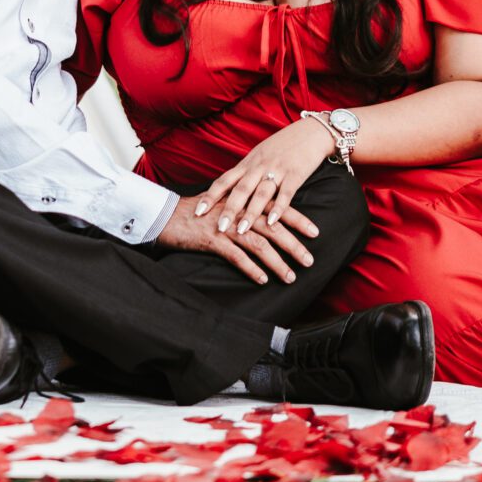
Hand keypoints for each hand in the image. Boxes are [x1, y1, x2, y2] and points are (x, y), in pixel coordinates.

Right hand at [152, 190, 314, 285]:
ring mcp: (226, 226)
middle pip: (273, 227)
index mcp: (243, 202)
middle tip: (310, 261)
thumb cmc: (196, 212)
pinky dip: (251, 269)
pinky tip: (262, 280)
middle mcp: (238, 212)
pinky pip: (236, 256)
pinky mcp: (212, 240)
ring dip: (277, 262)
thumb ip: (245, 210)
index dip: (297, 220)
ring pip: (258, 244)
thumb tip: (265, 220)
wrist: (166, 215)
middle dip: (294, 245)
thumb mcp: (224, 206)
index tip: (316, 232)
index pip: (276, 208)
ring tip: (290, 277)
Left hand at [198, 117, 335, 253]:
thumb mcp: (260, 155)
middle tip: (218, 228)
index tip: (197, 212)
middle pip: (240, 189)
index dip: (210, 196)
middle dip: (228, 210)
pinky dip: (279, 208)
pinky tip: (272, 222)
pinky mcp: (295, 174)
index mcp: (248, 162)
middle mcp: (259, 166)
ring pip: (260, 193)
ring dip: (250, 213)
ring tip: (241, 231)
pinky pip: (286, 193)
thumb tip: (228, 189)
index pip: (224, 180)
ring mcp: (277, 170)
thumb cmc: (284, 145)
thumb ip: (246, 172)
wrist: (311, 132)